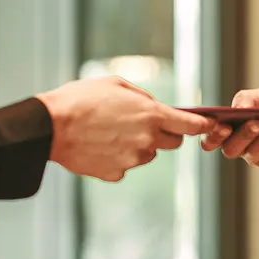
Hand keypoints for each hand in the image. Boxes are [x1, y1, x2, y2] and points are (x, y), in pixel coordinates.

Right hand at [35, 76, 215, 181]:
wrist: (49, 127)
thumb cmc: (80, 99)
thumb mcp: (115, 84)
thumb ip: (141, 96)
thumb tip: (154, 105)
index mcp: (150, 115)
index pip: (190, 125)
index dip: (202, 125)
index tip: (209, 125)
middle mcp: (147, 140)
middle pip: (173, 142)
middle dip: (164, 133)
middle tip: (142, 124)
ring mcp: (132, 160)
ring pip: (147, 154)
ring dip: (137, 145)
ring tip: (109, 133)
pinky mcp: (116, 174)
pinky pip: (125, 166)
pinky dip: (117, 158)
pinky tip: (98, 146)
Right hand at [200, 86, 258, 171]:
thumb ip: (247, 99)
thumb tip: (236, 109)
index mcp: (234, 125)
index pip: (212, 137)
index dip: (211, 135)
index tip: (219, 125)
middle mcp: (242, 143)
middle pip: (229, 149)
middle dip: (243, 135)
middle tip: (257, 122)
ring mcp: (257, 154)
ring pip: (253, 150)